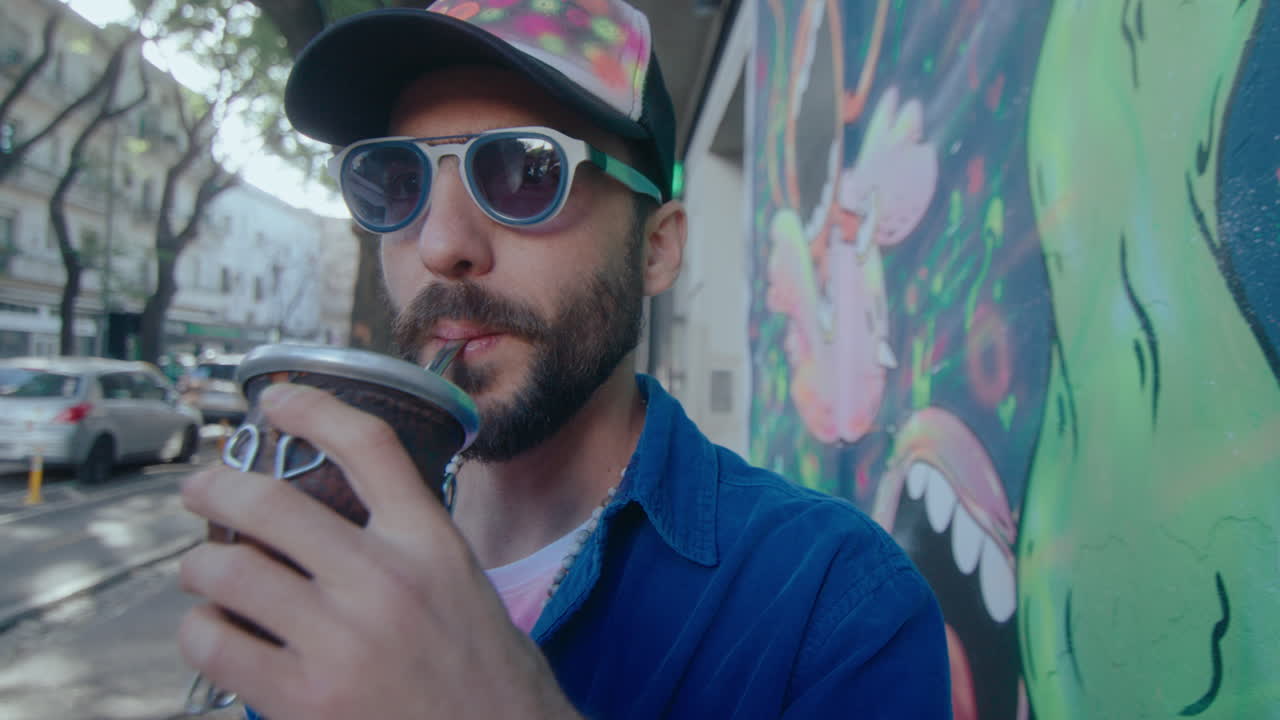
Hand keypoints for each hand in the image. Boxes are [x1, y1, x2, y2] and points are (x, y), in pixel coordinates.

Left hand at [177, 383, 580, 719]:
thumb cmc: (487, 672)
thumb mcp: (464, 585)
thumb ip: (411, 546)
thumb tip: (338, 521)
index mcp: (432, 543)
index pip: (369, 446)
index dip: (312, 408)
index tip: (274, 401)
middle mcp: (384, 580)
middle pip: (272, 501)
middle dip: (217, 487)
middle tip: (199, 489)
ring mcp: (341, 639)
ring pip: (229, 571)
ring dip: (198, 567)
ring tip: (198, 573)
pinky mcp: (305, 699)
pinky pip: (216, 645)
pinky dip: (200, 633)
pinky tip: (210, 633)